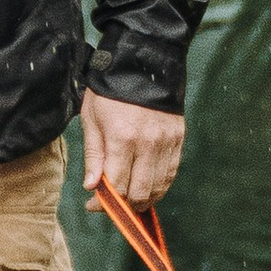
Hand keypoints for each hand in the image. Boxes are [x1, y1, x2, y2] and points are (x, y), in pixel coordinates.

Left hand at [80, 89, 185, 210]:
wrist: (142, 63)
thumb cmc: (109, 91)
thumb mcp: (92, 119)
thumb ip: (93, 155)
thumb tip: (92, 186)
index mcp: (122, 138)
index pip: (117, 185)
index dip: (104, 203)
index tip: (94, 206)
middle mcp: (147, 143)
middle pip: (139, 192)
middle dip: (124, 206)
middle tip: (113, 205)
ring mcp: (166, 142)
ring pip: (158, 187)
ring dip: (143, 199)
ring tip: (129, 200)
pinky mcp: (178, 139)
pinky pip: (171, 173)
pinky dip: (159, 186)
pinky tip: (147, 188)